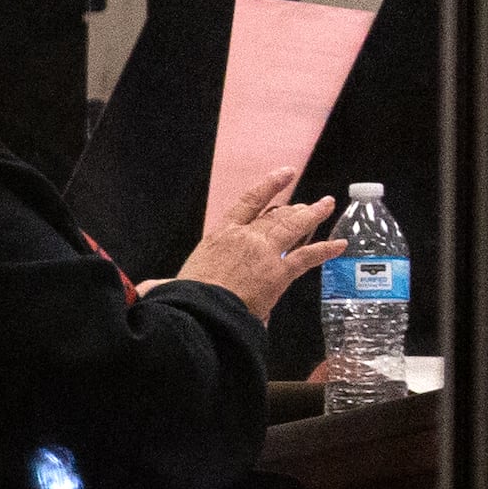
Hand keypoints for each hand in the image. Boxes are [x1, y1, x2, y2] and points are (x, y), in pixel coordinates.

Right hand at [168, 176, 343, 312]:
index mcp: (219, 236)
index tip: (285, 173)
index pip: (248, 203)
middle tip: (310, 204)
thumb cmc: (182, 300)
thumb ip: (163, 284)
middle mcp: (245, 237)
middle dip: (295, 208)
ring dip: (314, 215)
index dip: (269, 186)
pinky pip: (308, 256)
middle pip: (277, 216)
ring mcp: (265, 252)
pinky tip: (341, 244)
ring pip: (294, 227)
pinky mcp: (279, 272)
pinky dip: (326, 249)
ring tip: (327, 205)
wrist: (198, 314)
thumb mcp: (169, 285)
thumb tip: (146, 290)